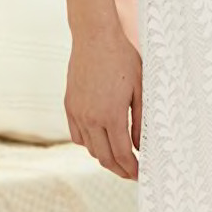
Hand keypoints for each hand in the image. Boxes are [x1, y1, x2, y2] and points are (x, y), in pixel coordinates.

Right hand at [65, 23, 142, 179]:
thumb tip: (141, 145)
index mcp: (111, 115)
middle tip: (131, 173)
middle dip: (119, 169)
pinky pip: (76, 135)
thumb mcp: (140, 88)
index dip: (132, 168)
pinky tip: (99, 141)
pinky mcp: (69, 105)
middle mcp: (91, 118)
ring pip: (89, 148)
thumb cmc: (122, 58)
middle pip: (104, 157)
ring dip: (104, 158)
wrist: (95, 37)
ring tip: (118, 158)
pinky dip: (88, 144)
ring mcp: (77, 112)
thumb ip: (140, 120)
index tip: (141, 175)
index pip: (122, 154)